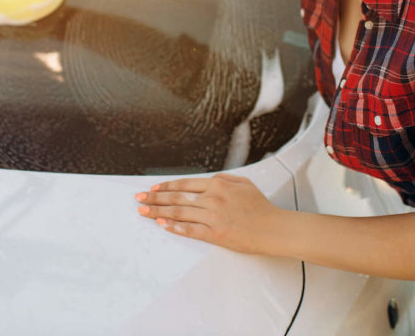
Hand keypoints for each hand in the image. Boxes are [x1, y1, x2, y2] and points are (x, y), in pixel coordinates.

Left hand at [135, 173, 284, 254]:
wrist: (274, 229)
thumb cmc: (261, 207)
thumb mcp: (243, 184)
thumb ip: (223, 179)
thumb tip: (206, 180)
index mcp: (218, 184)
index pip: (184, 184)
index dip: (166, 186)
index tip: (153, 188)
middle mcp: (213, 199)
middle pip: (176, 198)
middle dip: (154, 198)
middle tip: (139, 199)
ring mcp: (213, 217)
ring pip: (179, 213)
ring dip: (158, 212)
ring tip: (144, 212)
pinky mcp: (216, 234)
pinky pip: (190, 230)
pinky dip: (174, 228)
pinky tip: (163, 225)